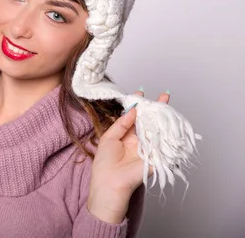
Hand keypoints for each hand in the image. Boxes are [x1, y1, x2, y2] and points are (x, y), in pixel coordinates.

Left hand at [87, 88, 169, 223]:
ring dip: (163, 116)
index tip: (141, 93)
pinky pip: (163, 142)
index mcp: (125, 135)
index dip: (138, 105)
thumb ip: (121, 123)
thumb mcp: (109, 137)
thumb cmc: (105, 163)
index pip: (135, 117)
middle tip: (163, 96)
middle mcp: (138, 140)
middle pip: (149, 121)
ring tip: (167, 102)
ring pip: (158, 129)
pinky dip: (167, 131)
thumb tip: (133, 109)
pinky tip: (169, 119)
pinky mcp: (156, 157)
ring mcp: (148, 147)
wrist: (111, 183)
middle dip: (156, 108)